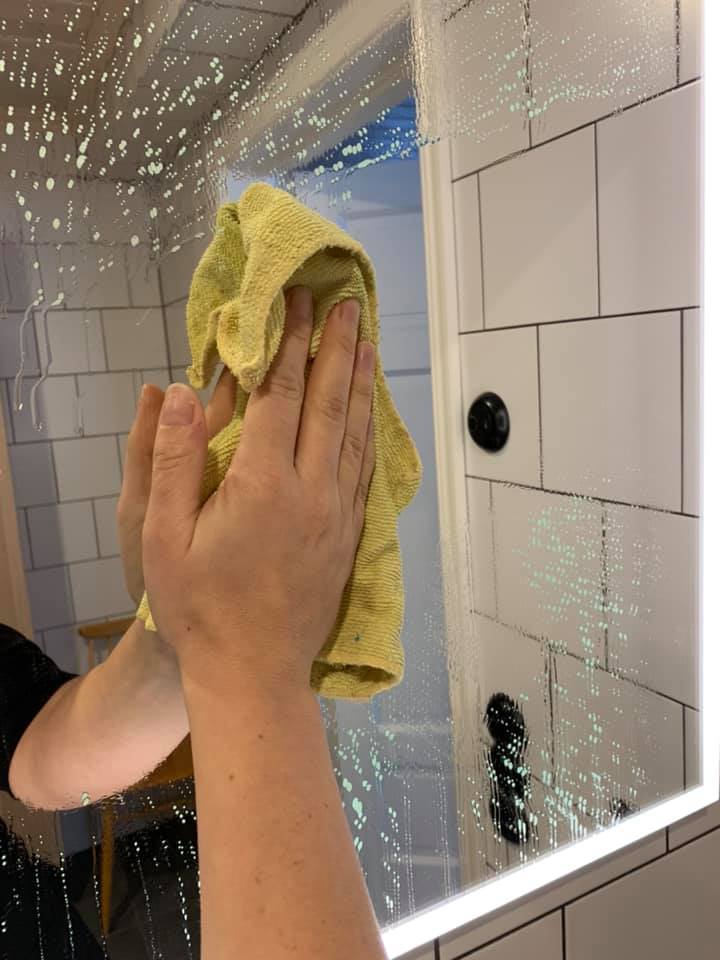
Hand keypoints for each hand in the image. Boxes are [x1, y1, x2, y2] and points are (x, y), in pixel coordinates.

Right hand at [141, 287, 375, 692]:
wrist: (252, 671)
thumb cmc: (198, 607)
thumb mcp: (163, 537)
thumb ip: (173, 460)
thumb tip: (182, 390)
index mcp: (262, 484)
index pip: (280, 395)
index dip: (288, 342)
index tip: (296, 300)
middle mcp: (310, 490)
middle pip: (328, 403)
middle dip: (336, 347)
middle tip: (348, 303)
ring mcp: (337, 513)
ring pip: (355, 433)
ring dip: (360, 383)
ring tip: (367, 342)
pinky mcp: (349, 535)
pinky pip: (364, 469)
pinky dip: (368, 430)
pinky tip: (370, 413)